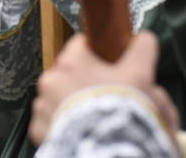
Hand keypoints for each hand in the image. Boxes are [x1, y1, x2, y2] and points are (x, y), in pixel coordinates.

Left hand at [29, 32, 178, 145]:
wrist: (108, 151)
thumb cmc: (122, 111)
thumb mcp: (141, 75)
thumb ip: (141, 50)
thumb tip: (144, 39)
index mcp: (72, 61)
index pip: (81, 44)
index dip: (99, 55)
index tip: (111, 67)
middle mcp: (51, 80)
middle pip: (70, 73)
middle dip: (87, 83)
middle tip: (107, 97)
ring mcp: (43, 106)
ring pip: (60, 98)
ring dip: (74, 104)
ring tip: (95, 118)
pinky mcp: (41, 130)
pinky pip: (52, 122)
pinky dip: (65, 125)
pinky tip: (83, 131)